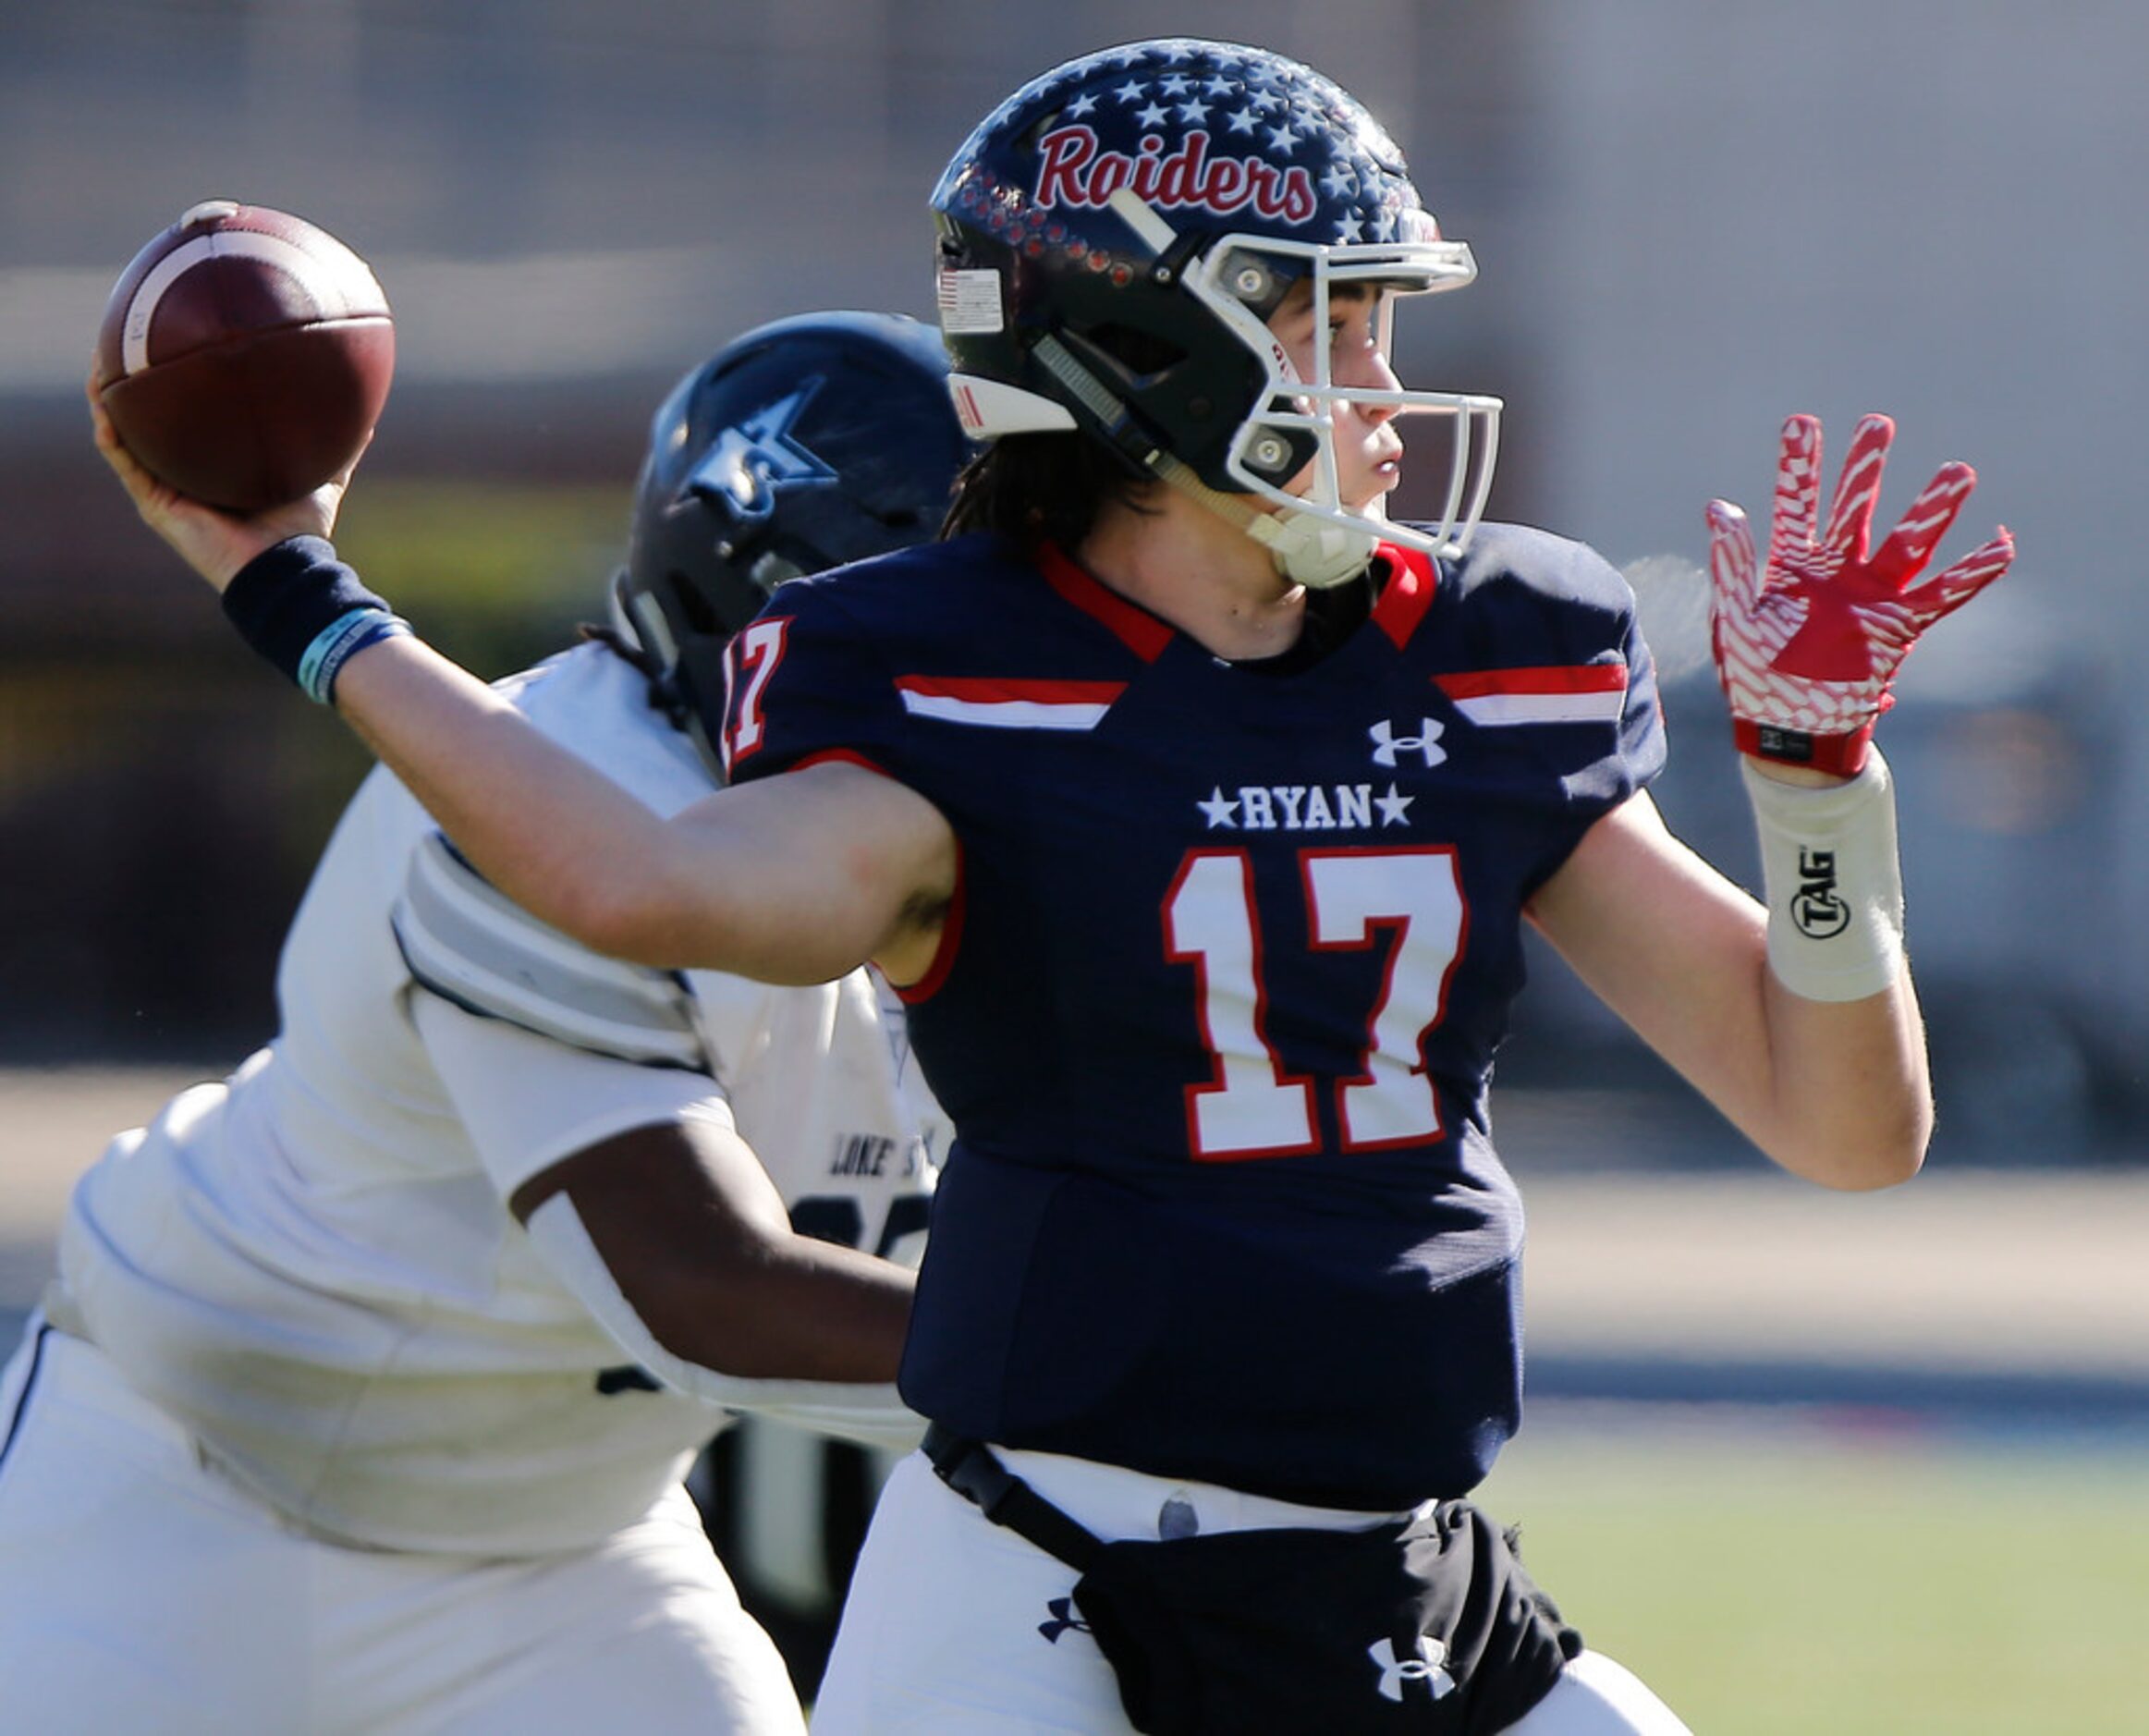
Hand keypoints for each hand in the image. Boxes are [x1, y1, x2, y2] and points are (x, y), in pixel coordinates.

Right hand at [85, 367, 360, 594]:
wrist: (284, 567)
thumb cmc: (301, 530)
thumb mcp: (322, 478)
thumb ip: (339, 450)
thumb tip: (368, 420)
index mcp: (212, 466)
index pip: (187, 422)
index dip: (176, 389)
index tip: (172, 348)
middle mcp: (182, 475)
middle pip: (147, 422)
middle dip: (132, 384)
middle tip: (125, 342)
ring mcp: (163, 489)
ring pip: (123, 434)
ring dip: (106, 399)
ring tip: (99, 362)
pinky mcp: (154, 504)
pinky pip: (122, 459)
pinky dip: (110, 431)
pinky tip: (104, 404)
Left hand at [1707, 413, 2012, 773]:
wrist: (1786, 727)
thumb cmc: (1753, 674)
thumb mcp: (1734, 618)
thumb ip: (1731, 563)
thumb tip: (1719, 506)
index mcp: (1792, 565)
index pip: (1796, 504)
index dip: (1799, 466)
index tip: (1801, 422)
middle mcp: (1836, 572)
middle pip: (1856, 509)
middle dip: (1865, 469)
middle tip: (1877, 424)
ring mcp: (1870, 596)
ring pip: (1906, 543)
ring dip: (1931, 510)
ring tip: (1958, 472)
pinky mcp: (1896, 628)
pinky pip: (1941, 596)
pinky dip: (1972, 574)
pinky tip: (2000, 545)